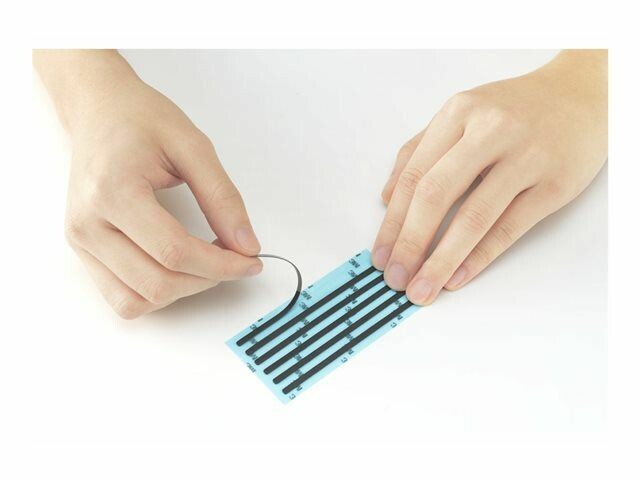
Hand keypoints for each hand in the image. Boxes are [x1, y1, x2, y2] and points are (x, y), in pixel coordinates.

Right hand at [35, 50, 262, 317]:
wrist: (99, 109)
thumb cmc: (141, 120)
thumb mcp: (194, 146)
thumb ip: (223, 198)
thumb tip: (247, 245)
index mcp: (114, 191)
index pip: (175, 252)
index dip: (222, 265)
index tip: (251, 261)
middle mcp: (88, 223)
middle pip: (158, 283)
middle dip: (208, 280)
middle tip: (234, 260)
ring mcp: (81, 241)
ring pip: (138, 301)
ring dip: (182, 292)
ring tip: (205, 263)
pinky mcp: (82, 250)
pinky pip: (122, 298)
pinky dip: (156, 294)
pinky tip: (178, 268)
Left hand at [372, 50, 606, 304]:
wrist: (584, 94)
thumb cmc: (515, 110)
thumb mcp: (463, 114)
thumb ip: (420, 150)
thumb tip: (387, 198)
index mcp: (459, 113)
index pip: (415, 175)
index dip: (392, 221)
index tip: (380, 255)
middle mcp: (490, 131)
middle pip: (436, 194)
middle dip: (410, 243)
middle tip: (395, 278)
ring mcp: (526, 157)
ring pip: (474, 216)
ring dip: (441, 260)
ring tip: (423, 288)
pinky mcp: (555, 183)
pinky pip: (510, 227)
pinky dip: (480, 257)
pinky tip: (458, 277)